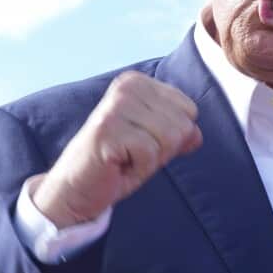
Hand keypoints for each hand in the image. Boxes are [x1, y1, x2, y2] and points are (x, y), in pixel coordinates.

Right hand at [34, 71, 202, 227]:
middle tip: (132, 154)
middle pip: (182, 124)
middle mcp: (127, 87)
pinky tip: (118, 166)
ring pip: (170, 137)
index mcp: (138, 83)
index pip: (189, 109)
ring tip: (126, 159)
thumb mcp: (155, 145)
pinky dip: (139, 169)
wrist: (76, 189)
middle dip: (163, 150)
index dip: (171, 137)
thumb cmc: (116, 164)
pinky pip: (150, 153)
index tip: (142, 143)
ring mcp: (115, 106)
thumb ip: (179, 134)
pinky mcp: (108, 130)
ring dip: (151, 160)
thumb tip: (197, 134)